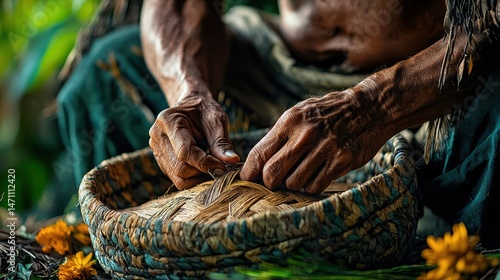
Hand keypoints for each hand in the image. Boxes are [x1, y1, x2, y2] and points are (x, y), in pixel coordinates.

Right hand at [149, 94, 239, 189]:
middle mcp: (158, 137)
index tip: (223, 166)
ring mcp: (157, 151)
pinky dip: (194, 178)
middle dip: (203, 171)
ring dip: (199, 176)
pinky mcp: (162, 162)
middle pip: (180, 168)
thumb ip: (222, 142)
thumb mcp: (217, 120)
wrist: (192, 106)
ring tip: (211, 164)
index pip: (185, 152)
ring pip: (179, 177)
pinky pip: (178, 179)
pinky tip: (204, 165)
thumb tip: (232, 161)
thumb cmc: (205, 111)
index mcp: (168, 120)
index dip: (205, 162)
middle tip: (220, 166)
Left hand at [240, 91, 387, 193]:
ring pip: (293, 183)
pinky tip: (315, 175)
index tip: (247, 179)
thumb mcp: (300, 114)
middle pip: (273, 173)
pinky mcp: (341, 161)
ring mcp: (325, 148)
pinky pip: (315, 186)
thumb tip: (255, 163)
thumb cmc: (328, 113)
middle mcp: (305, 135)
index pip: (259, 153)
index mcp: (290, 121)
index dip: (249, 172)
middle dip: (269, 182)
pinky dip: (310, 186)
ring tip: (299, 174)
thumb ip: (279, 136)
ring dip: (292, 184)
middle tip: (274, 181)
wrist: (369, 107)